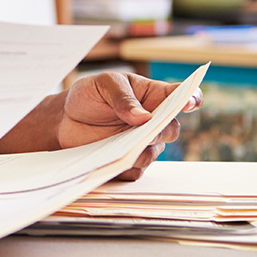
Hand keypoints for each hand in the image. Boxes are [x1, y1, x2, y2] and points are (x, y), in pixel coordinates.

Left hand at [58, 72, 202, 179]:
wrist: (66, 119)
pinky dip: (124, 167)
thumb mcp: (103, 85)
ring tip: (121, 147)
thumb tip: (144, 117)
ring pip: (152, 152)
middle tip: (146, 128)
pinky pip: (134, 171)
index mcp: (153, 96)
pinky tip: (111, 162)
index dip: (191, 99)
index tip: (188, 103)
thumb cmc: (90, 95)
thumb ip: (122, 97)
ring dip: (139, 150)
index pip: (181, 96)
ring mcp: (143, 144)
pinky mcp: (130, 163)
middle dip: (161, 130)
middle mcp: (154, 122)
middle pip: (171, 129)